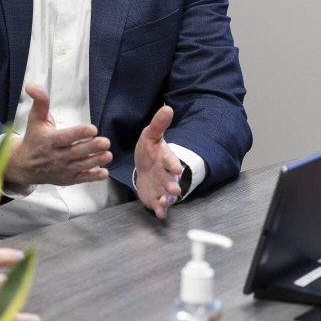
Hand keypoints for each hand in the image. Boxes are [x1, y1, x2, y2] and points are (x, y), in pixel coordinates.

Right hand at [3, 84, 112, 186]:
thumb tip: (32, 86)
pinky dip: (92, 177)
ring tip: (108, 155)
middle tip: (105, 142)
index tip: (92, 129)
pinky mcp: (67, 179)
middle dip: (92, 147)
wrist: (24, 165)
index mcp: (49, 140)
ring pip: (81, 165)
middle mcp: (56, 156)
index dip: (79, 133)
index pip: (65, 137)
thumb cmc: (33, 139)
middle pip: (76, 152)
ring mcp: (62, 169)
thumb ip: (40, 101)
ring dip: (96, 160)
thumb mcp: (35, 118)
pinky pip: (81, 178)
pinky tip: (103, 172)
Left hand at [134, 105, 183, 219]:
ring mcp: (162, 187)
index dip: (173, 163)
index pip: (171, 160)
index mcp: (165, 159)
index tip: (175, 167)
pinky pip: (160, 205)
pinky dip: (161, 210)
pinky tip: (160, 213)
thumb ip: (158, 124)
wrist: (145, 167)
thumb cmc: (149, 151)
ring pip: (167, 195)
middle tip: (175, 189)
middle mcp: (167, 175)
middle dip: (173, 185)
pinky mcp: (156, 198)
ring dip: (167, 199)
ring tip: (165, 203)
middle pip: (171, 180)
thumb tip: (167, 107)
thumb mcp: (150, 136)